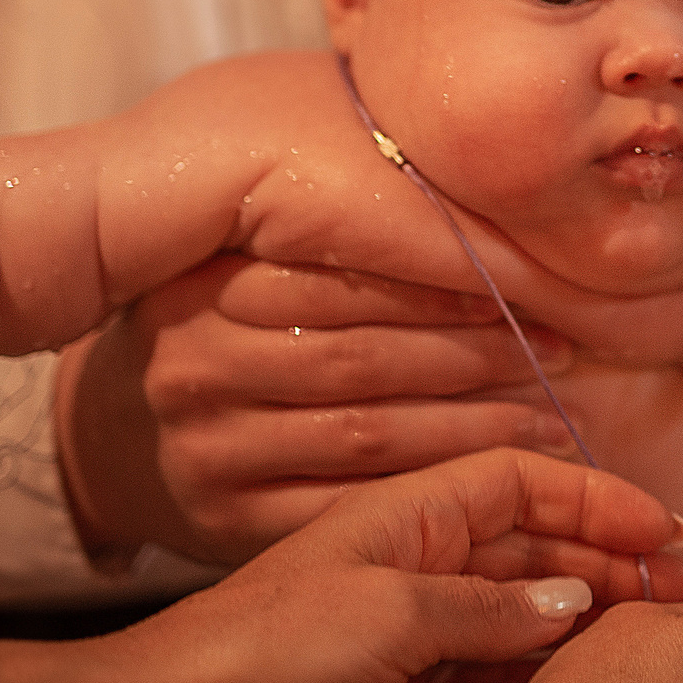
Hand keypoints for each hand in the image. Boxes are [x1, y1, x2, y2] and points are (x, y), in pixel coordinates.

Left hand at [0, 448, 682, 682]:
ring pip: (527, 610)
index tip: (667, 529)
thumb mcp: (390, 614)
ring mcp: (415, 624)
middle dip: (615, 563)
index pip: (526, 482)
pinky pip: (497, 668)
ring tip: (657, 637)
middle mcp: (420, 558)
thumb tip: (574, 604)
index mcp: (411, 512)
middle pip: (538, 546)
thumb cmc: (259, 648)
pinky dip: (547, 673)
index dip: (600, 499)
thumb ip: (492, 607)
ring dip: (592, 619)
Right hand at [58, 255, 586, 566]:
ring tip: (553, 411)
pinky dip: (433, 489)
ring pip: (370, 435)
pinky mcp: (221, 519)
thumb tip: (475, 163)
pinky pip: (351, 505)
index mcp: (200, 279)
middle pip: (368, 358)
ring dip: (476, 425)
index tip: (534, 288)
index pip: (348, 278)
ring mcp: (201, 449)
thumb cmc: (223, 304)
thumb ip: (334, 206)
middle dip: (481, 354)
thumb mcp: (252, 238)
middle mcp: (190, 366)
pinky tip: (495, 472)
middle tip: (564, 349)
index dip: (453, 285)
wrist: (118, 417)